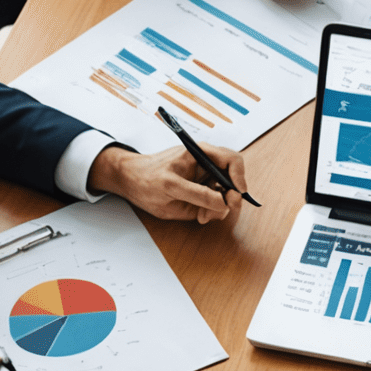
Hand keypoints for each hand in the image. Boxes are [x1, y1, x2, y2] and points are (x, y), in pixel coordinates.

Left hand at [90, 142, 247, 224]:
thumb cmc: (146, 179)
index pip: (232, 160)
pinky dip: (212, 210)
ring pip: (226, 193)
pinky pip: (216, 200)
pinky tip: (199, 214)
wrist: (130, 180)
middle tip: (221, 211)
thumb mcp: (171, 188)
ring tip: (202, 216)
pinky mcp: (201, 189)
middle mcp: (207, 163)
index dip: (240, 177)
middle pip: (233, 179)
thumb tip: (224, 203)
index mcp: (200, 154)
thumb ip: (199, 195)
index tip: (237, 195)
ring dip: (219, 208)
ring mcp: (205, 176)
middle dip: (229, 198)